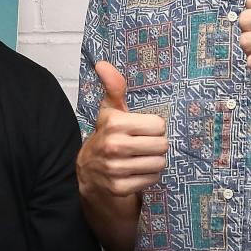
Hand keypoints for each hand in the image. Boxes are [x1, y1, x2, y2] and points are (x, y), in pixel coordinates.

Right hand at [76, 61, 167, 197]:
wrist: (88, 171)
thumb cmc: (106, 135)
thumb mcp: (110, 110)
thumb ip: (113, 87)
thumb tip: (102, 63)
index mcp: (114, 123)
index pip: (158, 125)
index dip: (155, 127)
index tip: (145, 129)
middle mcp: (114, 146)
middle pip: (161, 145)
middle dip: (157, 144)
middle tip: (146, 144)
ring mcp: (116, 169)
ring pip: (159, 163)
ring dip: (155, 161)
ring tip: (143, 157)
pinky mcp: (119, 187)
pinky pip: (151, 179)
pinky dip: (149, 176)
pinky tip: (138, 170)